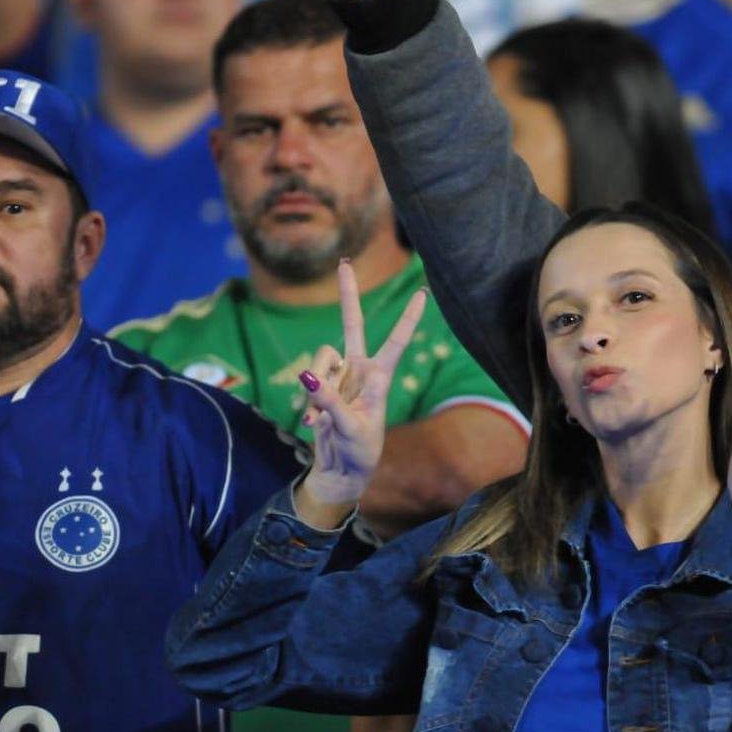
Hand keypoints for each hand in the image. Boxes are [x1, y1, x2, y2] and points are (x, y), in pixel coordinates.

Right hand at [295, 262, 426, 527]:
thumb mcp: (351, 428)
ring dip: (319, 387)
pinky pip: (309, 380)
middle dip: (347, 294)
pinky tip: (315, 424)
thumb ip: (330, 400)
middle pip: (352, 324)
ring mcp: (339, 376)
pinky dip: (310, 403)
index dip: (408, 318)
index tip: (423, 293)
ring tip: (324, 419)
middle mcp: (360, 369)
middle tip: (343, 262)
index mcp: (380, 378)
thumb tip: (308, 374)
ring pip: (320, 359)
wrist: (343, 468)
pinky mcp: (321, 386)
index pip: (396, 342)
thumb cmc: (360, 450)